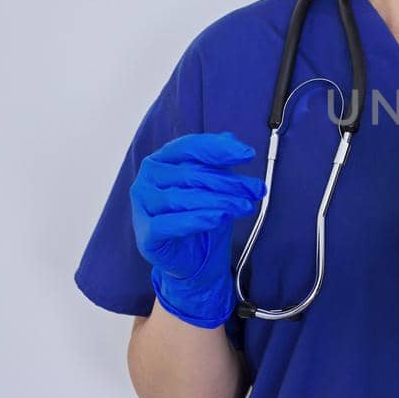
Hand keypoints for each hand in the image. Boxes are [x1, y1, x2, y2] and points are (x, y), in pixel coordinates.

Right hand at [130, 131, 266, 327]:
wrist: (191, 258)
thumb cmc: (200, 215)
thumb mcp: (214, 185)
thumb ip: (218, 162)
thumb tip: (231, 139)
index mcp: (162, 159)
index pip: (190, 146)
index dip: (219, 149)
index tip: (247, 154)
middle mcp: (148, 178)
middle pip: (190, 174)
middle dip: (229, 182)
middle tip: (256, 189)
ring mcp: (143, 205)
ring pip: (182, 198)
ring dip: (219, 201)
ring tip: (245, 206)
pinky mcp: (146, 233)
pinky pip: (170, 223)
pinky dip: (197, 219)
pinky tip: (219, 218)